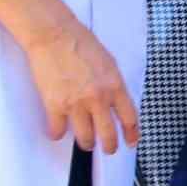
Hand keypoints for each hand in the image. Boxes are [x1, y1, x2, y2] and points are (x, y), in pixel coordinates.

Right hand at [24, 19, 136, 152]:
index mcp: (115, 86)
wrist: (55, 35)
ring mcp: (76, 104)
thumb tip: (115, 102)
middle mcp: (99, 98)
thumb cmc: (82, 44)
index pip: (129, 117)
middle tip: (107, 150)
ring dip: (85, 144)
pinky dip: (57, 134)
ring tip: (85, 143)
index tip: (131, 142)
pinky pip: (58, 130)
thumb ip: (114, 84)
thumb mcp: (109, 63)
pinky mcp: (55, 105)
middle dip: (109, 146)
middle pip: (108, 134)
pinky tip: (58, 131)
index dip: (131, 134)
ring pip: (85, 138)